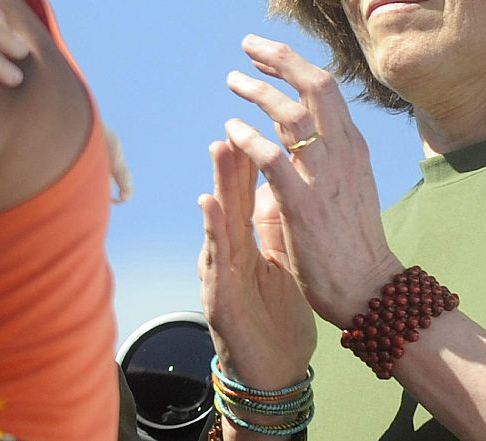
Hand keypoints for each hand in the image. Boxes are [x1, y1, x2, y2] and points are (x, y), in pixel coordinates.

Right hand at [199, 138, 315, 390]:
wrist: (270, 368)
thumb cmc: (272, 316)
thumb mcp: (277, 262)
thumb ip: (271, 225)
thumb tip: (275, 186)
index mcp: (246, 241)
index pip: (247, 192)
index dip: (248, 157)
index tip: (252, 120)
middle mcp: (230, 251)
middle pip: (231, 197)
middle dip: (230, 159)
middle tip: (231, 117)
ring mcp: (222, 272)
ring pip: (220, 221)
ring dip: (218, 182)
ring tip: (218, 147)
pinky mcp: (220, 296)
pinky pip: (217, 259)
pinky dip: (213, 229)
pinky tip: (208, 204)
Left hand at [220, 34, 401, 323]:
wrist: (370, 288)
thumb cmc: (352, 237)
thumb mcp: (348, 182)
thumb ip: (328, 153)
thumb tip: (304, 125)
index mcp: (352, 147)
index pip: (324, 88)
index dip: (292, 63)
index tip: (262, 53)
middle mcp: (342, 154)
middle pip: (314, 87)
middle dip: (279, 59)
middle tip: (247, 45)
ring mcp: (324, 178)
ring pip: (290, 116)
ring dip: (257, 92)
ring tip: (232, 80)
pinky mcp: (302, 204)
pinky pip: (272, 159)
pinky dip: (249, 138)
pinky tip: (231, 128)